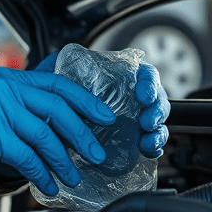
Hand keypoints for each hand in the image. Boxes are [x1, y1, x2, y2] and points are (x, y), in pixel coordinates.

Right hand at [0, 68, 115, 195]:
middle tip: (97, 153)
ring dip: (63, 160)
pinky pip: (27, 156)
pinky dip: (41, 173)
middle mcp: (4, 88)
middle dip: (82, 134)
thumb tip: (48, 125)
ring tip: (73, 176)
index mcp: (6, 79)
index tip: (103, 116)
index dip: (85, 101)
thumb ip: (13, 107)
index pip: (57, 84)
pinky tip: (47, 184)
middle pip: (58, 109)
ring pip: (45, 136)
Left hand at [35, 52, 169, 157]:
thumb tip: (59, 59)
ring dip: (158, 132)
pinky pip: (151, 145)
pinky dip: (154, 148)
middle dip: (157, 110)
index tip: (143, 95)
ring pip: (158, 123)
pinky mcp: (133, 143)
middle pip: (157, 99)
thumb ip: (61, 68)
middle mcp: (131, 99)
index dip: (149, 83)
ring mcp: (134, 121)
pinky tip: (148, 152)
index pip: (145, 74)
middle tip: (146, 122)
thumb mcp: (58, 81)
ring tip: (146, 141)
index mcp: (120, 79)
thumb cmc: (58, 101)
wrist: (52, 130)